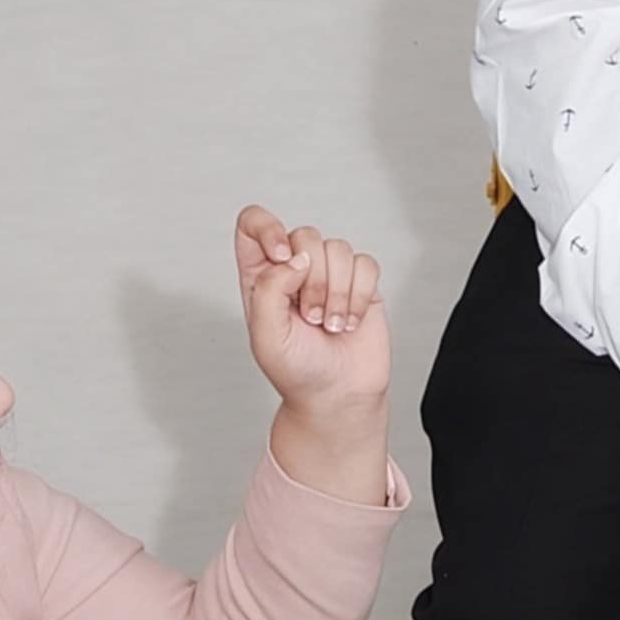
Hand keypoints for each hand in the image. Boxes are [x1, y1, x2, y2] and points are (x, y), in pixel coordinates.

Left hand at [233, 205, 389, 451]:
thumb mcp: (266, 336)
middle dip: (313, 280)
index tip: (284, 258)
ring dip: (336, 293)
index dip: (268, 228)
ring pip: (338, 248)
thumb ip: (270, 289)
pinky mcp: (361, 284)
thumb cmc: (296, 371)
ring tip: (330, 324)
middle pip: (305, 235)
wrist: (337, 395)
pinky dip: (360, 295)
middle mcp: (294, 269)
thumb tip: (297, 257)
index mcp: (262, 276)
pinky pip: (366, 264)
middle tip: (310, 317)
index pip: (253, 223)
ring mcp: (329, 274)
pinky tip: (350, 320)